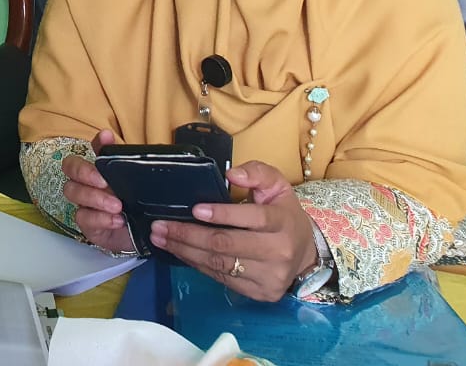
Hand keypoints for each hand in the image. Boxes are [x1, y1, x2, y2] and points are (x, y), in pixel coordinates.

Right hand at [61, 129, 136, 253]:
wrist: (143, 235)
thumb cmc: (138, 206)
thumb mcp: (141, 186)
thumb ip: (134, 167)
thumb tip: (137, 149)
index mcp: (103, 168)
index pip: (94, 147)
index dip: (97, 141)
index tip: (107, 137)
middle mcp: (89, 182)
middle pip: (70, 167)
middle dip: (85, 172)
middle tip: (104, 181)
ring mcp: (84, 202)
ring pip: (73, 191)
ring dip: (94, 197)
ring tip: (117, 206)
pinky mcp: (86, 223)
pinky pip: (83, 217)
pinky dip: (100, 218)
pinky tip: (117, 220)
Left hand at [147, 160, 318, 301]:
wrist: (304, 254)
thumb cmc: (283, 214)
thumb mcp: (277, 186)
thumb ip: (257, 173)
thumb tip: (232, 174)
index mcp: (282, 221)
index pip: (252, 218)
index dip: (222, 215)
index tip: (195, 210)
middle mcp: (279, 252)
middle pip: (227, 244)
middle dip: (188, 234)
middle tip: (160, 226)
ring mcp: (269, 276)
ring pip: (220, 264)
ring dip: (185, 250)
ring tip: (161, 238)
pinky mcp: (260, 293)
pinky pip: (221, 279)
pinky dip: (196, 264)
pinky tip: (180, 252)